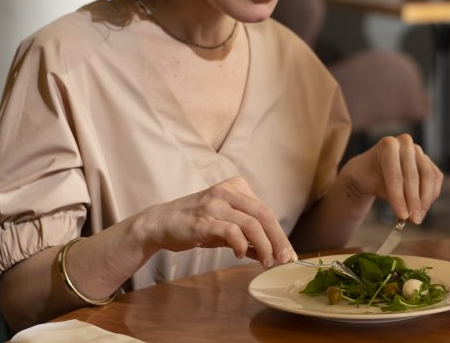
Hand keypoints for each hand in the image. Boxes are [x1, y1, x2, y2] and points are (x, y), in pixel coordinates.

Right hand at [140, 176, 295, 266]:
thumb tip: (270, 253)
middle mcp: (227, 191)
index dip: (280, 233)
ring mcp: (215, 204)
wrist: (160, 223)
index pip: (266, 211)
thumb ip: (247, 236)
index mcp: (236, 187)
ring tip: (266, 261)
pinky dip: (241, 245)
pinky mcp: (204, 219)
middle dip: (278, 239)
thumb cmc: (195, 224)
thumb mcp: (224, 226)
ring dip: (264, 246)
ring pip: (251, 224)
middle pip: (264, 215)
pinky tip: (241, 254)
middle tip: (285, 258)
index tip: (288, 253)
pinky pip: (232, 231)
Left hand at [342, 134, 442, 224]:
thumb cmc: (370, 177)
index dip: (399, 198)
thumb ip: (390, 198)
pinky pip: (436, 179)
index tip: (402, 216)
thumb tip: (407, 216)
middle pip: (413, 176)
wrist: (373, 169)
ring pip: (429, 177)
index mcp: (388, 145)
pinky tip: (422, 208)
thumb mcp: (372, 186)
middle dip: (414, 201)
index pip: (395, 175)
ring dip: (425, 200)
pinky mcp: (429, 161)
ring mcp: (419, 151)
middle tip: (413, 220)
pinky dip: (431, 196)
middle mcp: (405, 144)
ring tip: (417, 217)